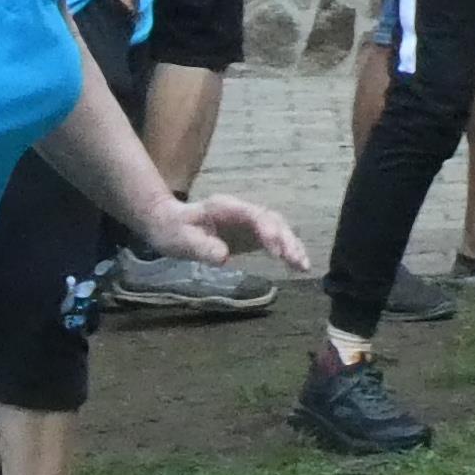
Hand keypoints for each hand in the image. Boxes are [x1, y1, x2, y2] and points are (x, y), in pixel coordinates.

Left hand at [152, 193, 310, 275]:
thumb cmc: (174, 231)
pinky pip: (276, 240)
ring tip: (303, 266)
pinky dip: (288, 251)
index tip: (276, 250)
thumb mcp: (181, 240)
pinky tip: (298, 266)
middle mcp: (242, 211)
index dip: (267, 230)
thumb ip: (201, 247)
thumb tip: (223, 257)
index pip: (253, 215)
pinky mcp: (253, 234)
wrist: (171, 226)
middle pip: (272, 220)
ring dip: (292, 245)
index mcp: (225, 207)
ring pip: (278, 229)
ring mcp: (250, 221)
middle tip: (295, 260)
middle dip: (286, 239)